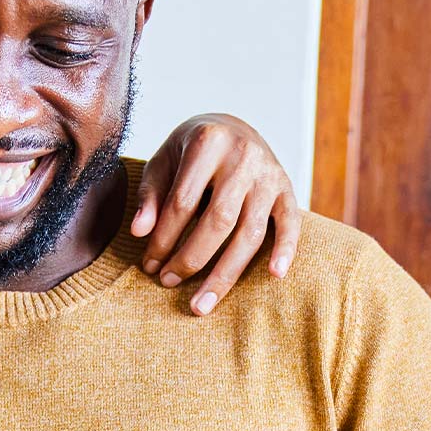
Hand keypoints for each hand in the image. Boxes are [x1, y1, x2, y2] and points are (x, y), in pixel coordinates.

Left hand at [131, 114, 301, 315]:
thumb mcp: (163, 162)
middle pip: (218, 220)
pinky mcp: (287, 188)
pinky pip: (290, 222)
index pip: (182, 203)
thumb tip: (139, 233)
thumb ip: (151, 196)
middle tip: (167, 283)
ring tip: (202, 305)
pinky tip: (275, 276)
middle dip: (191, 259)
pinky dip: (286, 249)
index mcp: (208, 142)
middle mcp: (243, 156)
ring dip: (226, 273)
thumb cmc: (189, 151)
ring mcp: (269, 173)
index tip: (149, 265)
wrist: (232, 125)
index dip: (163, 238)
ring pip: (250, 231)